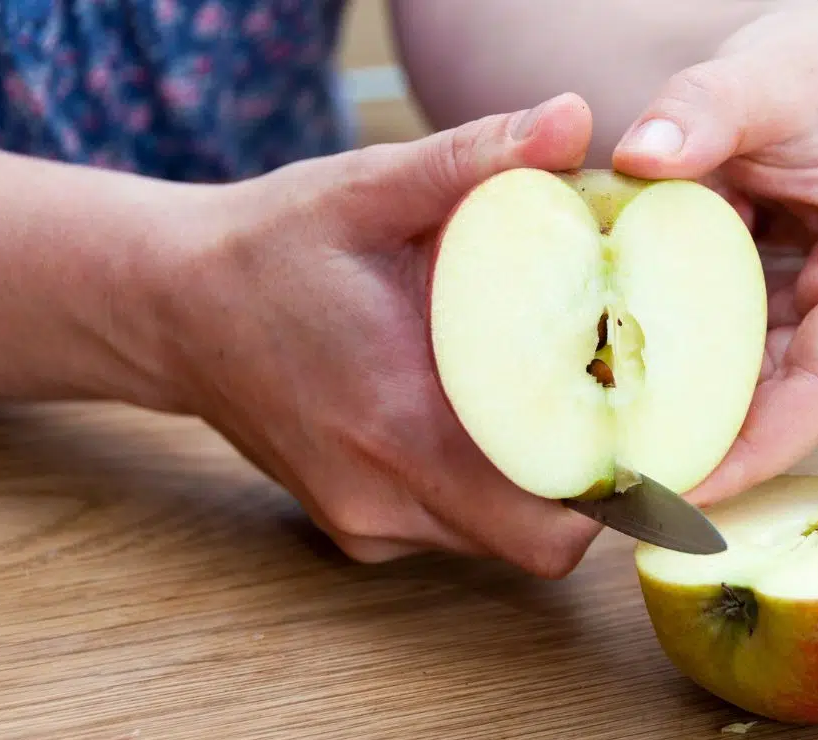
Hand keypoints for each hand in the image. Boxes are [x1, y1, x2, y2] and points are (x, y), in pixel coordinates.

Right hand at [158, 94, 605, 574]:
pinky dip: (485, 492)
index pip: (551, 519)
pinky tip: (480, 424)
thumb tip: (575, 120)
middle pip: (538, 543)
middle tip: (614, 413)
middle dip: (590, 490)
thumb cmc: (270, 247)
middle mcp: (384, 495)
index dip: (619, 492)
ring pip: (498, 541)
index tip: (649, 430)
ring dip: (538, 490)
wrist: (168, 309)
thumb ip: (476, 157)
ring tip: (554, 409)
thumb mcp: (368, 188)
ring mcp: (365, 524)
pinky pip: (451, 529)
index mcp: (401, 423)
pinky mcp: (353, 531)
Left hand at [612, 4, 817, 505]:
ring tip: (607, 473)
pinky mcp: (802, 336)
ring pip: (760, 411)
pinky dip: (683, 395)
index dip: (754, 450)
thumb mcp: (763, 72)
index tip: (678, 491)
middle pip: (791, 417)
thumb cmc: (806, 75)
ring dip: (689, 436)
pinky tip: (620, 417)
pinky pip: (738, 382)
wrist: (813, 82)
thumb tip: (641, 156)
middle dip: (710, 460)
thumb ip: (706, 105)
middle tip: (619, 499)